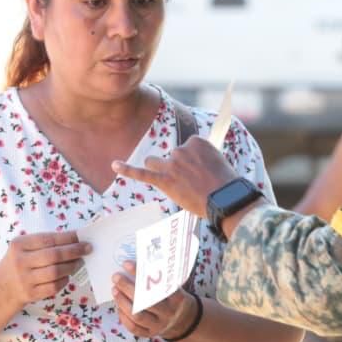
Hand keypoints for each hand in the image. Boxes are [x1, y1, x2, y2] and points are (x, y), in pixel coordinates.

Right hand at [0, 231, 91, 310]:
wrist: (1, 287)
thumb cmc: (19, 262)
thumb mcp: (24, 248)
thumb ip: (45, 242)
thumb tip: (74, 239)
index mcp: (19, 245)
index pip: (48, 239)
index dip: (67, 238)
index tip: (82, 236)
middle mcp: (20, 262)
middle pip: (54, 255)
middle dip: (74, 251)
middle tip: (87, 249)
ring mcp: (25, 279)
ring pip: (55, 272)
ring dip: (71, 266)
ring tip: (79, 262)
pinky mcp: (30, 294)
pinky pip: (53, 287)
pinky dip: (64, 281)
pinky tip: (67, 276)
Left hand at [112, 137, 239, 218]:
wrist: (226, 200)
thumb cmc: (227, 186)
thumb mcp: (219, 163)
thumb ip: (203, 159)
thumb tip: (195, 166)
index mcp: (197, 141)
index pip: (186, 148)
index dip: (192, 164)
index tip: (203, 174)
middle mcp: (182, 149)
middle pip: (170, 156)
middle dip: (177, 169)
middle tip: (195, 185)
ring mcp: (172, 164)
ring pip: (154, 163)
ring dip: (160, 171)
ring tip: (176, 185)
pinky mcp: (165, 180)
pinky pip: (142, 173)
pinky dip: (126, 169)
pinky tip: (114, 165)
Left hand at [112, 261, 196, 339]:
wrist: (184, 321)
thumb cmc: (174, 298)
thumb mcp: (175, 287)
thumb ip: (161, 279)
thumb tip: (135, 265)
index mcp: (177, 299)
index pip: (160, 285)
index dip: (141, 275)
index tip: (127, 264)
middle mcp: (168, 313)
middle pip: (147, 302)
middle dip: (128, 288)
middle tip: (116, 277)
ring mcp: (159, 325)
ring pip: (138, 316)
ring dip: (123, 302)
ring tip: (114, 290)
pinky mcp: (150, 333)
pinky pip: (134, 328)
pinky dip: (124, 317)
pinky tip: (118, 306)